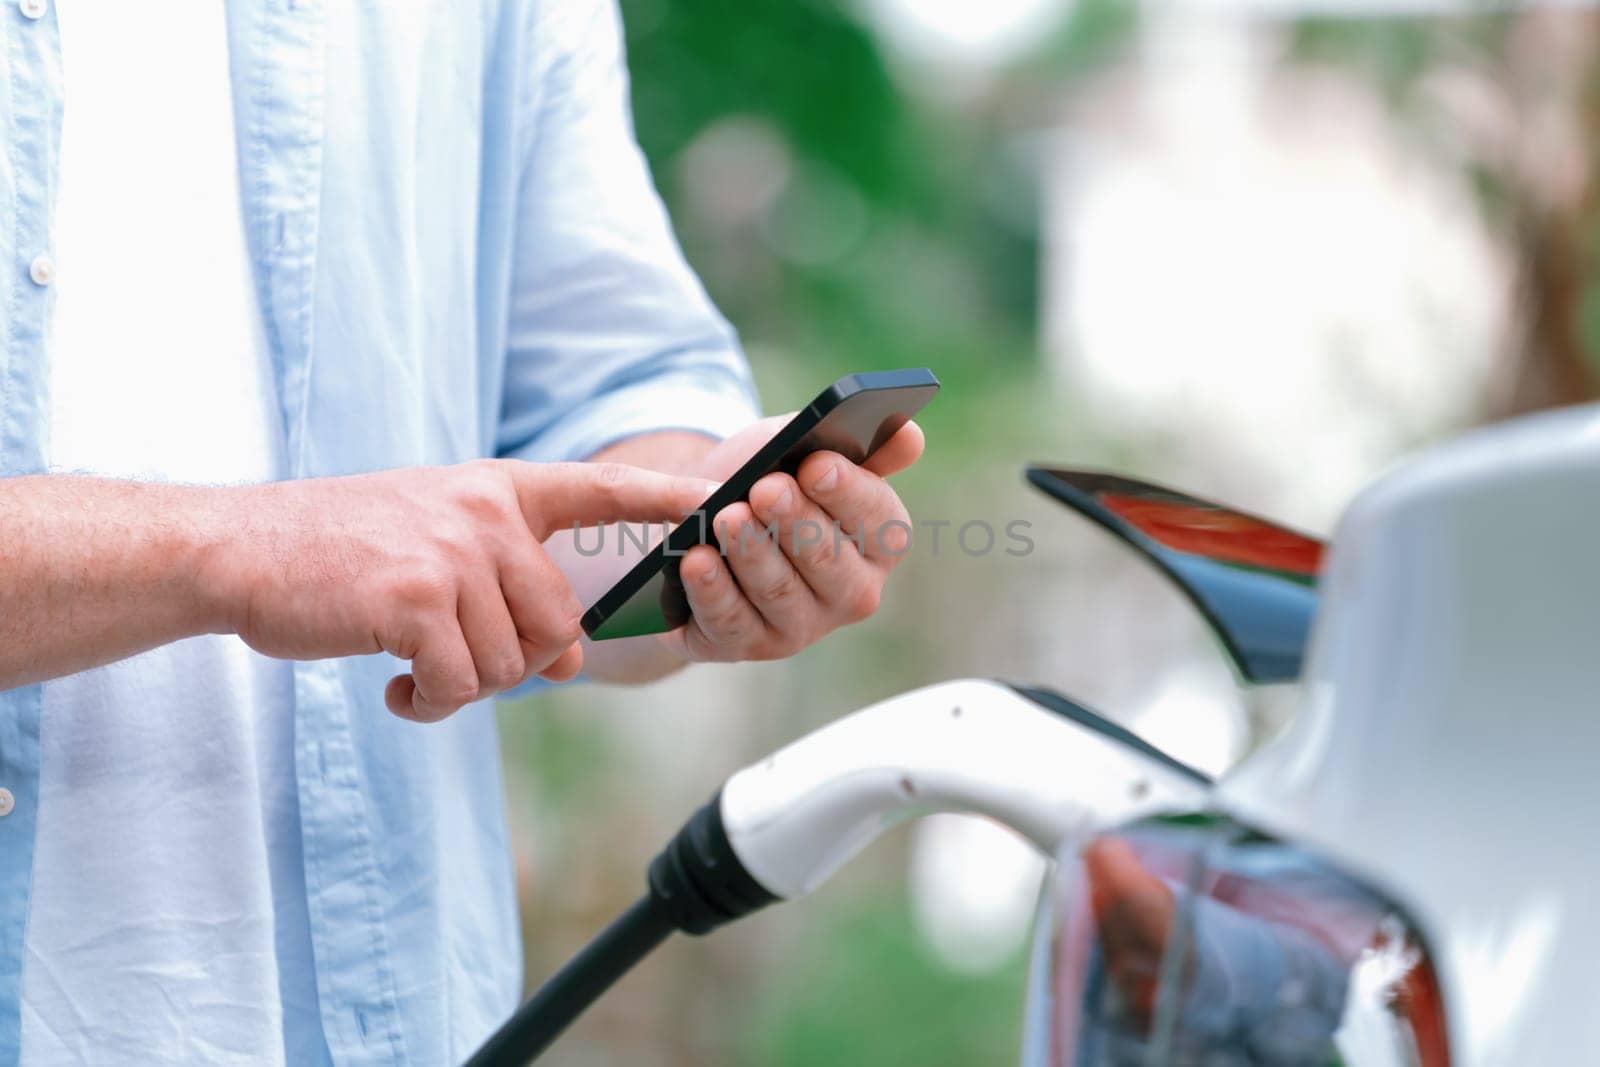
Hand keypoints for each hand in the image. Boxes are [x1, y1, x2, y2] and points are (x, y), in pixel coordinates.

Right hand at [207, 461, 712, 720]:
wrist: (241, 549)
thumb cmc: (341, 552)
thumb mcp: (436, 544)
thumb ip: (507, 585)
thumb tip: (571, 660)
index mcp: (497, 489)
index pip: (601, 485)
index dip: (665, 497)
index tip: (718, 501)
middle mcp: (485, 512)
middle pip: (558, 622)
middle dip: (517, 663)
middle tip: (457, 664)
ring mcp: (451, 550)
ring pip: (510, 661)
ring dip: (466, 687)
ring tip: (415, 670)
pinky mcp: (414, 598)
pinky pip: (463, 684)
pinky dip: (434, 705)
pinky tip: (397, 690)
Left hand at [665, 415, 924, 661]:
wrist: (700, 523)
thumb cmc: (766, 480)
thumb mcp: (805, 449)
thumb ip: (857, 441)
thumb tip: (909, 435)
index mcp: (881, 541)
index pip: (879, 521)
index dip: (847, 491)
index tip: (816, 464)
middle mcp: (852, 591)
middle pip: (828, 560)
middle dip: (795, 522)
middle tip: (765, 488)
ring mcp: (803, 625)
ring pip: (779, 591)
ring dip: (751, 552)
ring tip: (724, 516)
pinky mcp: (750, 643)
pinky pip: (733, 622)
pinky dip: (713, 590)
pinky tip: (696, 560)